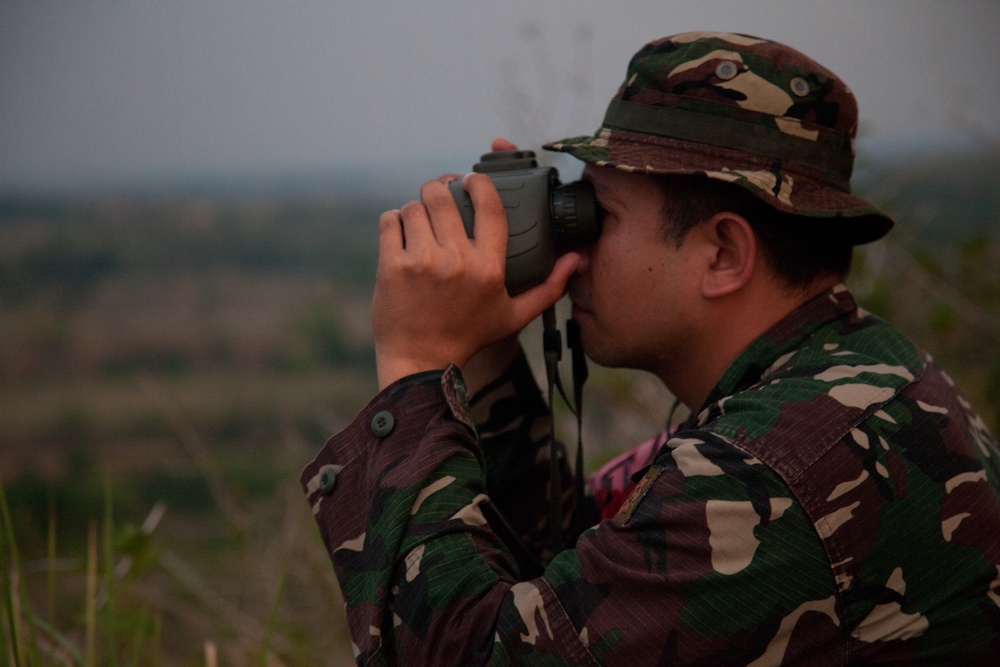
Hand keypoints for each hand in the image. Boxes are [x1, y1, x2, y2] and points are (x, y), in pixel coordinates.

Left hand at [372, 139, 578, 388]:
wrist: (421, 361)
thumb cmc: (468, 336)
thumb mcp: (514, 315)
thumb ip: (548, 288)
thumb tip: (576, 260)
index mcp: (489, 268)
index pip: (490, 207)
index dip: (479, 183)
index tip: (471, 179)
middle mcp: (457, 261)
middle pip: (443, 197)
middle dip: (438, 187)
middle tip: (438, 193)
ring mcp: (422, 262)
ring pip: (414, 207)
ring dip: (415, 208)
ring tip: (419, 220)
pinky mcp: (393, 266)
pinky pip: (390, 220)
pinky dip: (393, 220)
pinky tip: (399, 231)